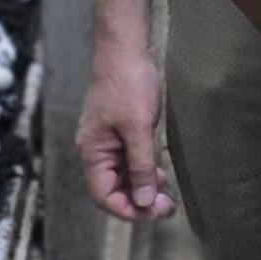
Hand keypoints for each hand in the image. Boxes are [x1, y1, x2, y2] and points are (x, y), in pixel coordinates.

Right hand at [77, 35, 173, 220]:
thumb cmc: (128, 82)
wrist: (126, 47)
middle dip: (139, 201)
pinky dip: (143, 170)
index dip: (128, 210)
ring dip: (142, 188)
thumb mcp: (138, 127)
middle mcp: (96, 150)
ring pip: (122, 176)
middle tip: (167, 207)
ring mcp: (107, 140)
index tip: (155, 212)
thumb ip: (140, 166)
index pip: (105, 196)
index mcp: (92, 152)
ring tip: (166, 193)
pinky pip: (128, 161)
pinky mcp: (119, 130)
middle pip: (113, 189)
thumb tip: (142, 200)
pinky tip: (158, 173)